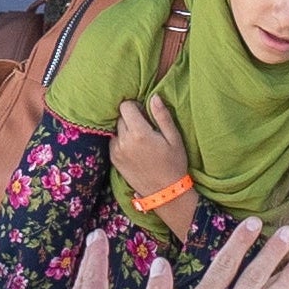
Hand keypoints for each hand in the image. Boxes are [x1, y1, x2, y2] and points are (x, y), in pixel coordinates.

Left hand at [108, 92, 191, 213]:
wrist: (165, 192)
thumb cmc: (174, 164)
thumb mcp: (174, 138)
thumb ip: (162, 116)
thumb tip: (154, 96)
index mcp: (139, 133)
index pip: (125, 106)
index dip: (135, 106)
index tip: (145, 113)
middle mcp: (124, 141)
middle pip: (120, 117)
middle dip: (131, 118)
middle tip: (145, 127)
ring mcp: (117, 152)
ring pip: (116, 129)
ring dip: (125, 130)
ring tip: (140, 139)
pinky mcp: (114, 160)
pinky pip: (114, 142)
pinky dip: (121, 141)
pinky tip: (134, 149)